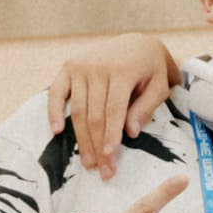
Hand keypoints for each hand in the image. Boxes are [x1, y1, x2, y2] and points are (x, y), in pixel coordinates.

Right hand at [54, 35, 187, 177]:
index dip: (111, 137)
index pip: (114, 111)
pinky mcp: (68, 67)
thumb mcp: (159, 86)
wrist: (137, 42)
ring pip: (77, 109)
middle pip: (94, 115)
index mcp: (122, 71)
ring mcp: (80, 66)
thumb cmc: (151, 69)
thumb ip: (146, 108)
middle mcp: (98, 67)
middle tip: (102, 170)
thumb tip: (130, 133)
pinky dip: (53, 111)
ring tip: (87, 161)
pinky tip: (57, 131)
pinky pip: (56, 92)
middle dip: (98, 145)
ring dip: (81, 139)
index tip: (110, 159)